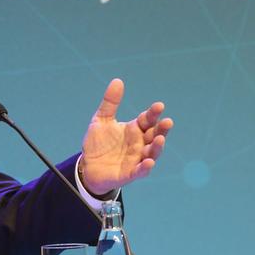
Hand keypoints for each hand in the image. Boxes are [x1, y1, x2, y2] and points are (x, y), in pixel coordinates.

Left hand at [80, 79, 173, 194]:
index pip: (148, 120)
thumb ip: (110, 103)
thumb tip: (117, 80)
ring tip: (160, 139)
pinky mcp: (129, 174)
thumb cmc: (98, 143)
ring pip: (151, 153)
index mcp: (135, 130)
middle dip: (162, 130)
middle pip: (154, 136)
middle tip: (167, 122)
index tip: (158, 106)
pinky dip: (145, 167)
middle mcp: (139, 144)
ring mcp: (136, 159)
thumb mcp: (101, 120)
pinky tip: (148, 162)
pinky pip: (140, 171)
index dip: (153, 113)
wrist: (87, 166)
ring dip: (157, 147)